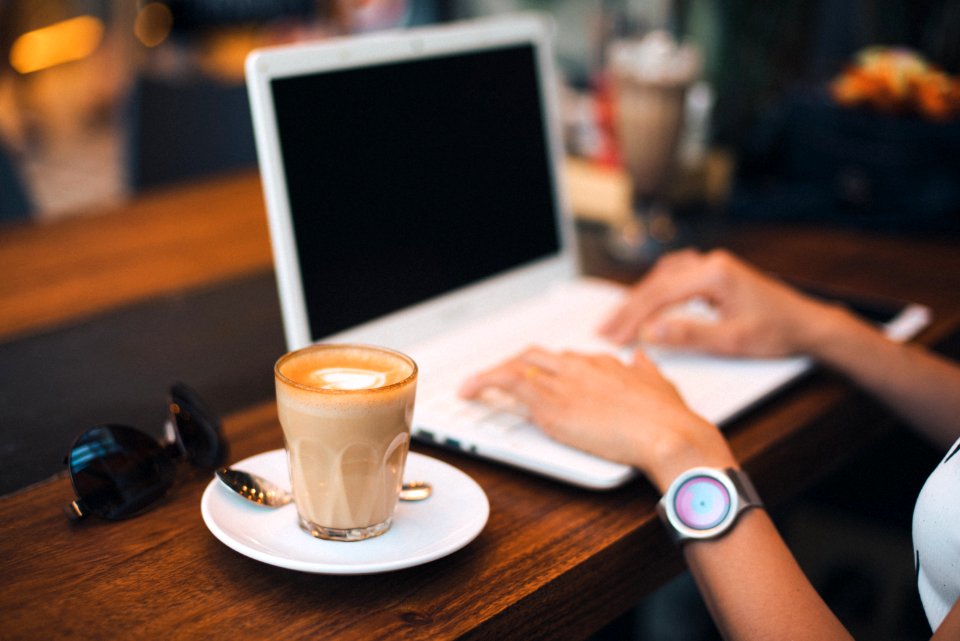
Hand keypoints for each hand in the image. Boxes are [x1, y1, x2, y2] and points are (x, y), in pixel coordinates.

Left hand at [458, 347, 736, 491]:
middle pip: (536, 356)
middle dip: (515, 366)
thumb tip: (639, 357)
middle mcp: (580, 365)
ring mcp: (562, 381)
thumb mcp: (660, 384)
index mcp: (605, 363)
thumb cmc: (669, 418)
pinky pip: (506, 381)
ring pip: (517, 365)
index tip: (538, 376)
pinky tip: (469, 390)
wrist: (667, 432)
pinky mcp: (549, 401)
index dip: (548, 369)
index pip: (565, 359)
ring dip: (493, 374)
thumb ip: (645, 370)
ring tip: (474, 386)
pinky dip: (483, 382)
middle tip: (501, 379)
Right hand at [599, 249, 837, 357]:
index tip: (612, 335)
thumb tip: (649, 332)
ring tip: (619, 320)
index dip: (632, 316)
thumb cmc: (777, 332)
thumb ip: (688, 335)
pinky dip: (655, 291)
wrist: (807, 324)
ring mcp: (712, 265)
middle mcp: (710, 262)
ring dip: (639, 299)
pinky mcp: (714, 273)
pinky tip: (647, 303)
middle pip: (656, 283)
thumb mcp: (732, 341)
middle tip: (605, 330)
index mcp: (714, 274)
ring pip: (662, 278)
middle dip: (629, 308)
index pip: (660, 294)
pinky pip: (674, 277)